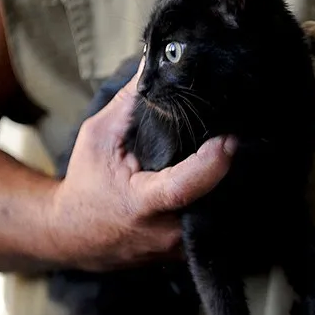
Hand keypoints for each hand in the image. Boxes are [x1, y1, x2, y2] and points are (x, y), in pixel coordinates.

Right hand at [45, 58, 234, 271]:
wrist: (73, 235)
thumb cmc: (87, 182)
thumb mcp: (99, 137)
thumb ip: (130, 102)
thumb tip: (156, 61)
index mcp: (142, 205)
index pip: (184, 188)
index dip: (211, 165)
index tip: (229, 139)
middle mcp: (166, 233)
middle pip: (214, 201)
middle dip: (232, 171)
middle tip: (241, 138)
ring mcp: (179, 249)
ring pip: (220, 216)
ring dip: (231, 187)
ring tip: (238, 155)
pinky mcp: (187, 253)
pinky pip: (215, 225)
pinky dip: (222, 201)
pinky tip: (227, 177)